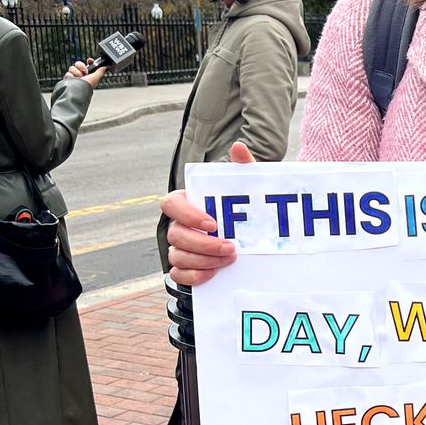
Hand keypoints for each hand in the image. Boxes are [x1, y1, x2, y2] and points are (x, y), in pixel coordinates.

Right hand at [64, 59, 106, 87]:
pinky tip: (73, 80)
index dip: (89, 61)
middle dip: (81, 66)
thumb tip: (106, 67)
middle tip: (85, 72)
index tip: (90, 60)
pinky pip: (67, 73)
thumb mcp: (96, 78)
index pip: (88, 64)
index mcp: (89, 74)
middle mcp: (81, 75)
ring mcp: (74, 76)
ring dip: (76, 72)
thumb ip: (100, 71)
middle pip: (78, 64)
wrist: (77, 91)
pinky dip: (70, 76)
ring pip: (72, 68)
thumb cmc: (87, 86)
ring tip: (79, 78)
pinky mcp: (68, 79)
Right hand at [162, 142, 254, 284]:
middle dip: (203, 244)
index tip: (213, 223)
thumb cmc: (245, 206)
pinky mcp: (185, 268)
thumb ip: (243, 168)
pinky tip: (214, 274)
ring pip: (177, 256)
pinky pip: (179, 275)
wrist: (256, 234)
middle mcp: (179, 225)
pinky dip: (194, 277)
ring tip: (229, 260)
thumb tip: (239, 147)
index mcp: (187, 203)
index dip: (187, 215)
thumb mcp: (247, 187)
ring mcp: (180, 247)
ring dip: (203, 261)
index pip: (170, 204)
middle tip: (230, 247)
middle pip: (175, 235)